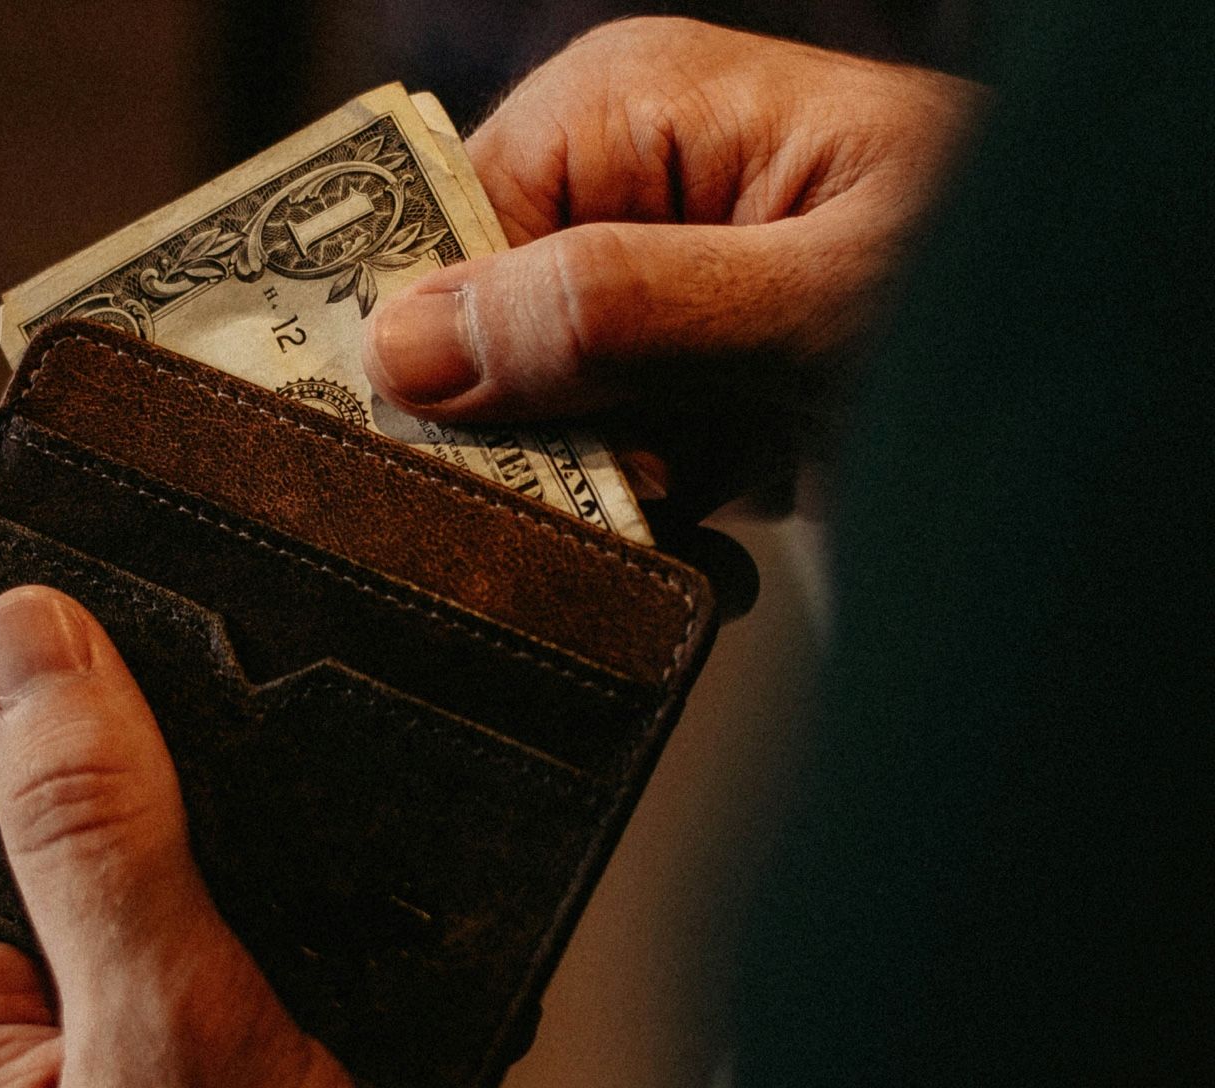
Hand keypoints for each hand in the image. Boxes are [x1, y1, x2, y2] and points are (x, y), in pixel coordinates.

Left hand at [0, 587, 470, 1087]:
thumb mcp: (182, 1045)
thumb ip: (101, 837)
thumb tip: (30, 647)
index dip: (107, 762)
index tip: (209, 747)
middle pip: (111, 880)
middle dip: (233, 893)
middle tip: (293, 963)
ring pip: (202, 947)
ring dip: (291, 965)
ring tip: (330, 1046)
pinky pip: (249, 1016)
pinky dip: (314, 1018)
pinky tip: (351, 1070)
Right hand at [363, 18, 979, 515]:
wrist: (1119, 369)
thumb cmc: (995, 282)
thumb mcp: (806, 300)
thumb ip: (610, 312)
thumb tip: (407, 345)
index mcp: (628, 112)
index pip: (446, 226)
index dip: (440, 341)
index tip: (480, 445)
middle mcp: (625, 196)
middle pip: (485, 334)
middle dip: (540, 438)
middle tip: (634, 482)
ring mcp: (656, 302)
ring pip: (542, 422)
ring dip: (610, 494)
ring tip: (702, 510)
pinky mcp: (687, 388)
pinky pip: (612, 464)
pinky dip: (659, 520)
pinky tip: (719, 536)